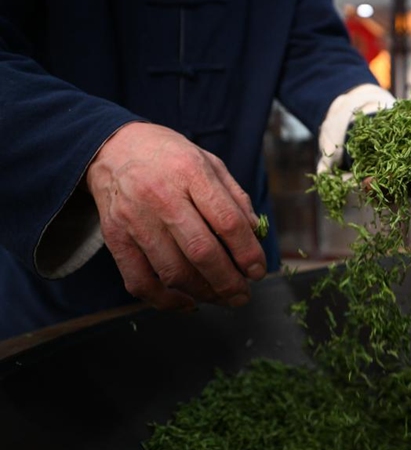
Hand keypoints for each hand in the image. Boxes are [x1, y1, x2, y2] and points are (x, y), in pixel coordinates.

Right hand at [86, 122, 266, 310]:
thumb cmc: (171, 157)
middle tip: (243, 295)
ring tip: (221, 298)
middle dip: (229, 282)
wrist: (114, 148)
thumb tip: (255, 235)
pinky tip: (187, 302)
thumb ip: (235, 198)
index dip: (247, 252)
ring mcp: (134, 219)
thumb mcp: (210, 163)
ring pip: (173, 272)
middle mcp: (161, 196)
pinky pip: (139, 281)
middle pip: (201, 252)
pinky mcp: (115, 238)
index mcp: (191, 172)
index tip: (257, 271)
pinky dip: (165, 301)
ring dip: (203, 293)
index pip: (227, 221)